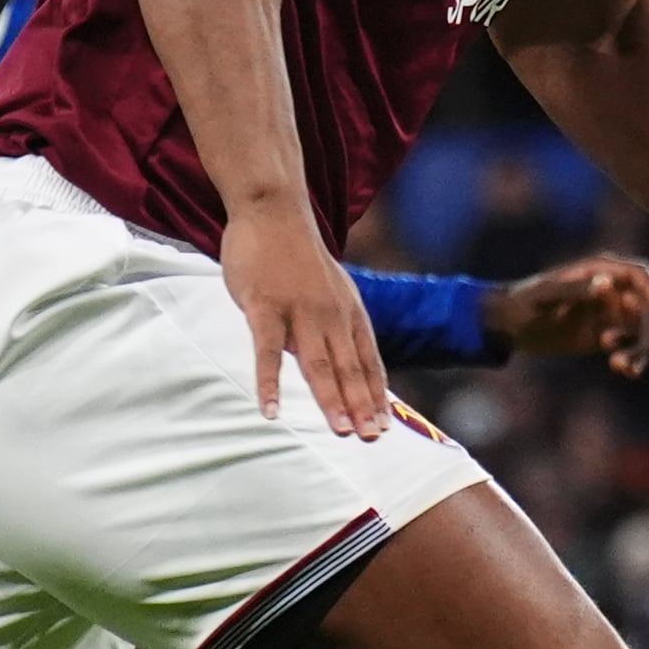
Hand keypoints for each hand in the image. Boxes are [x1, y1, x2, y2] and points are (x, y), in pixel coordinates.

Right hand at [225, 200, 389, 437]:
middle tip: (371, 438)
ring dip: (330, 399)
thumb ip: (336, 324)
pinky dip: (269, 383)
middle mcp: (331, 314)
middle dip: (362, 405)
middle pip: (349, 368)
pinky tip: (270, 409)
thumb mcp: (331, 288)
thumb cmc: (297, 255)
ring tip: (340, 431)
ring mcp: (298, 311)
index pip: (368, 361)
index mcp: (348, 312)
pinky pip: (268, 352)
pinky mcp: (264, 307)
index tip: (384, 426)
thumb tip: (341, 360)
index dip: (376, 395)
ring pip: (317, 363)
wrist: (272, 210)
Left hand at [481, 255, 648, 375]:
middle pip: (647, 308)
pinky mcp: (606, 336)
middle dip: (646, 332)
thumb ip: (577, 289)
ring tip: (619, 365)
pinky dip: (633, 359)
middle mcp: (612, 291)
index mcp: (600, 271)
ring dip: (639, 349)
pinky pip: (630, 347)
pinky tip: (625, 371)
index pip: (639, 276)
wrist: (508, 325)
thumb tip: (608, 284)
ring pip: (642, 331)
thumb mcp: (548, 296)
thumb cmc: (524, 303)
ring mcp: (611, 314)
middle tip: (628, 355)